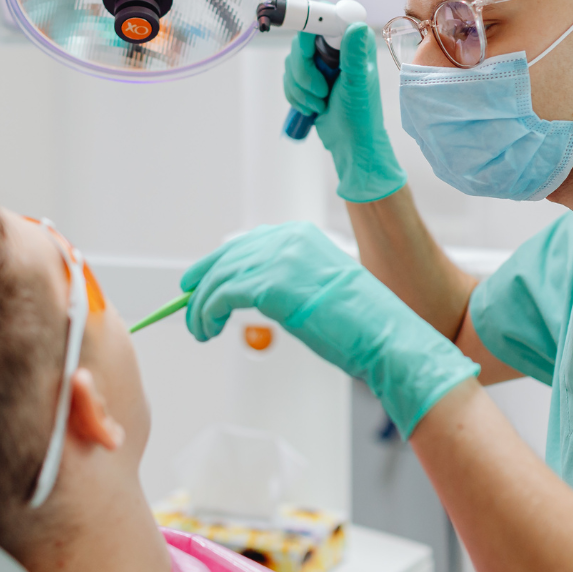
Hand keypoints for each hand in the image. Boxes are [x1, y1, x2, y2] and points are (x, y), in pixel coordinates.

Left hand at [180, 223, 478, 434]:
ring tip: (199, 329)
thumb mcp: (317, 289)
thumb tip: (250, 292)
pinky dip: (206, 313)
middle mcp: (288, 239)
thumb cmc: (360, 323)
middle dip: (200, 284)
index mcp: (301, 235)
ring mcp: (279, 259)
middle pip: (226, 257)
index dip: (216, 263)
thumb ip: (285, 281)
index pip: (245, 243)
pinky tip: (207, 329)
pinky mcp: (271, 285)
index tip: (198, 281)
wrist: (385, 336)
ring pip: (219, 278)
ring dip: (200, 307)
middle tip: (187, 307)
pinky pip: (222, 296)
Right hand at [283, 24, 405, 203]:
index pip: (326, 17)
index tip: (309, 50)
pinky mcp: (308, 77)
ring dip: (300, 88)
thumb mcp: (357, 84)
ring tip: (320, 104)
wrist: (350, 142)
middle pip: (301, 42)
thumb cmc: (361, 115)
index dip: (311, 28)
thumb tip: (355, 25)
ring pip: (291, 61)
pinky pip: (287, 77)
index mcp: (353, 43)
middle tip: (321, 91)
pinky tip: (312, 107)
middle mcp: (336, 47)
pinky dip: (294, 95)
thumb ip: (354, 55)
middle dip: (304, 72)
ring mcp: (320, 62)